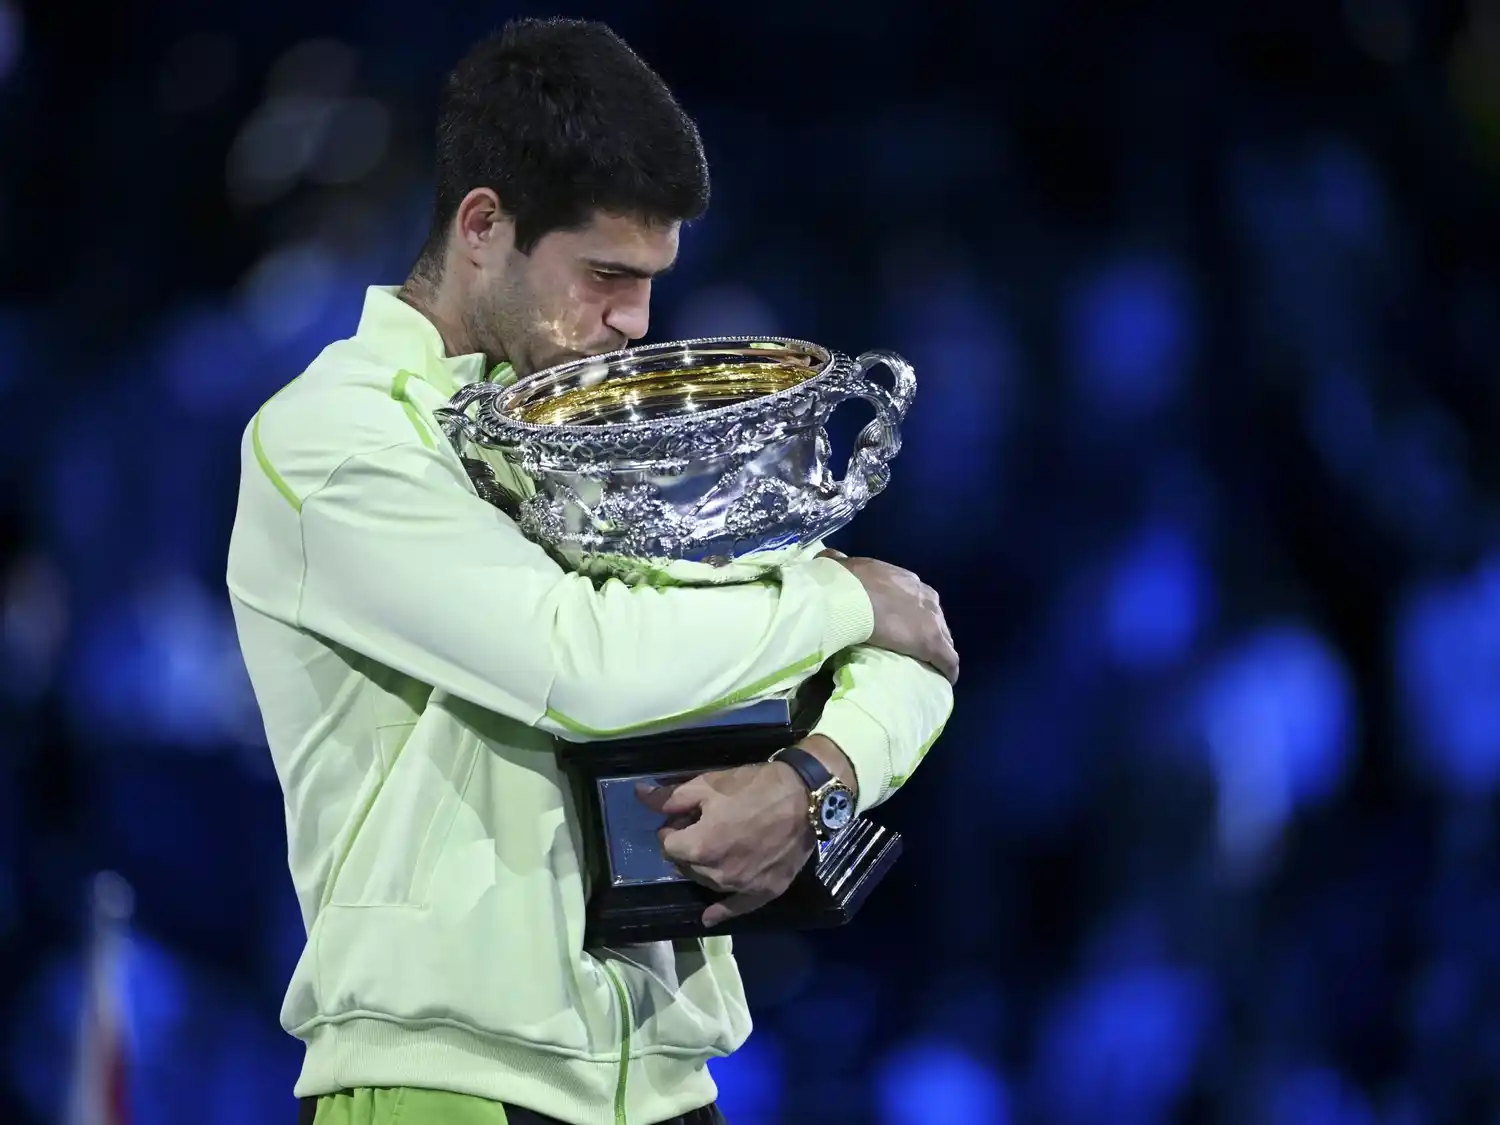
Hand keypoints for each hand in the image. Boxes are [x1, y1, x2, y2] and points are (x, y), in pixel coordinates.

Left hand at [635, 763, 814, 927]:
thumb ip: (670, 798)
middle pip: (685, 865)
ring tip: (721, 844)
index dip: (674, 827)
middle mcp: (715, 874)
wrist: (805, 796)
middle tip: (705, 826)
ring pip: (706, 881)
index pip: (667, 845)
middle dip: (688, 847)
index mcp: (698, 847)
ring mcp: (740, 886)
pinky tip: (709, 918)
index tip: (688, 816)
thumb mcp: (708, 784)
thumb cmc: (754, 787)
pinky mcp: (764, 892)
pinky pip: (736, 908)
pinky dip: (721, 911)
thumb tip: (639, 796)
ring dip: (704, 867)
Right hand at [819, 549, 958, 682]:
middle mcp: (924, 596)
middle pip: (934, 618)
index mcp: (906, 580)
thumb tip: (828, 558)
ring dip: (938, 650)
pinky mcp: (932, 643)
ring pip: (944, 638)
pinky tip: (945, 679)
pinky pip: (948, 659)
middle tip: (914, 648)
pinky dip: (947, 669)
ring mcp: (931, 619)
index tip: (904, 627)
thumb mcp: (842, 566)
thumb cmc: (843, 582)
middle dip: (928, 632)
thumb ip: (839, 563)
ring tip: (928, 665)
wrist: (847, 597)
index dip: (913, 615)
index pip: (918, 600)